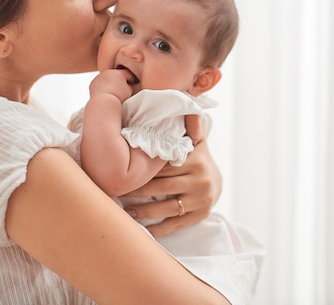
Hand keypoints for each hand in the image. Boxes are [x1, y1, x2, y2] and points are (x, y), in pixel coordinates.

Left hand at [88, 69, 133, 101]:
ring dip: (111, 83)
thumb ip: (129, 86)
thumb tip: (127, 85)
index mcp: (118, 73)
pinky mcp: (93, 83)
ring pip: (107, 78)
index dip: (131, 79)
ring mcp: (99, 77)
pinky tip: (106, 94)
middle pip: (116, 75)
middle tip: (123, 88)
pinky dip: (103, 87)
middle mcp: (108, 72)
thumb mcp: (129, 91)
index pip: (127, 73)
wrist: (103, 102)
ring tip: (113, 91)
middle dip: (120, 80)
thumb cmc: (117, 97)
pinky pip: (100, 84)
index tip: (133, 84)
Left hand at [122, 117, 221, 236]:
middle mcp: (200, 181)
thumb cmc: (199, 159)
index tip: (123, 170)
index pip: (164, 166)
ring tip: (125, 211)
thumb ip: (191, 126)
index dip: (143, 169)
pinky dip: (159, 229)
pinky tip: (142, 229)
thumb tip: (188, 104)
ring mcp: (200, 201)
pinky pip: (176, 224)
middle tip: (116, 191)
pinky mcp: (199, 216)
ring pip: (167, 208)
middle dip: (138, 190)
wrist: (218, 183)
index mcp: (196, 161)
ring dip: (144, 211)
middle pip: (163, 187)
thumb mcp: (198, 141)